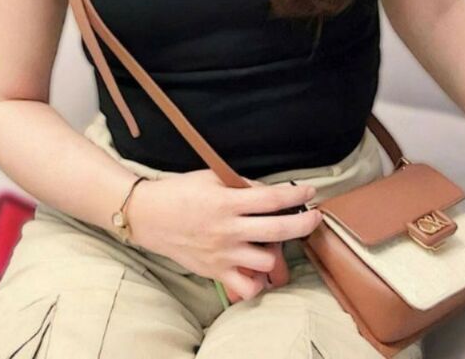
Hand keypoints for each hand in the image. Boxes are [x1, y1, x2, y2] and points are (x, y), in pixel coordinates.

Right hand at [127, 168, 322, 301]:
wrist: (149, 216)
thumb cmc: (180, 192)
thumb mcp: (211, 178)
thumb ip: (241, 187)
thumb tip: (270, 193)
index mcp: (226, 202)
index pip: (271, 198)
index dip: (295, 194)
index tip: (309, 192)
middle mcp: (228, 230)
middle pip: (278, 229)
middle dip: (304, 222)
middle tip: (314, 216)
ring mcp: (222, 254)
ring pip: (267, 260)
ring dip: (277, 250)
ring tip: (275, 241)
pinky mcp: (215, 272)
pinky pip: (247, 286)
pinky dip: (258, 279)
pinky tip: (258, 266)